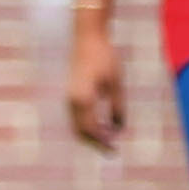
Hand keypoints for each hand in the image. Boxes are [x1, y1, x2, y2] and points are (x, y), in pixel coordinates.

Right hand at [64, 20, 126, 154]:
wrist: (88, 38)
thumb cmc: (105, 58)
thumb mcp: (116, 83)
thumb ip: (118, 107)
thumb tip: (119, 129)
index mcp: (83, 99)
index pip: (91, 130)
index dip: (103, 142)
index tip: (115, 149)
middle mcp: (72, 101)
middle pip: (80, 132)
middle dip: (95, 143)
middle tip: (112, 150)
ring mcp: (69, 98)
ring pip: (76, 126)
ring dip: (90, 136)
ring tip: (108, 140)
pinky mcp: (71, 94)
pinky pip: (76, 117)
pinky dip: (87, 126)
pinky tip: (101, 126)